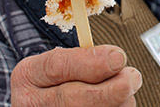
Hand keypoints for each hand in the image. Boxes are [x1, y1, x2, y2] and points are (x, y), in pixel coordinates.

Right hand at [11, 45, 141, 105]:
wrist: (38, 103)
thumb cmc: (49, 80)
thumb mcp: (53, 63)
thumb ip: (77, 58)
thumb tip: (115, 58)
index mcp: (27, 76)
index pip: (56, 67)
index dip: (89, 62)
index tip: (118, 56)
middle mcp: (32, 103)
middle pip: (72, 99)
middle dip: (110, 88)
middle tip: (132, 76)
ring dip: (117, 102)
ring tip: (126, 89)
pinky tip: (119, 103)